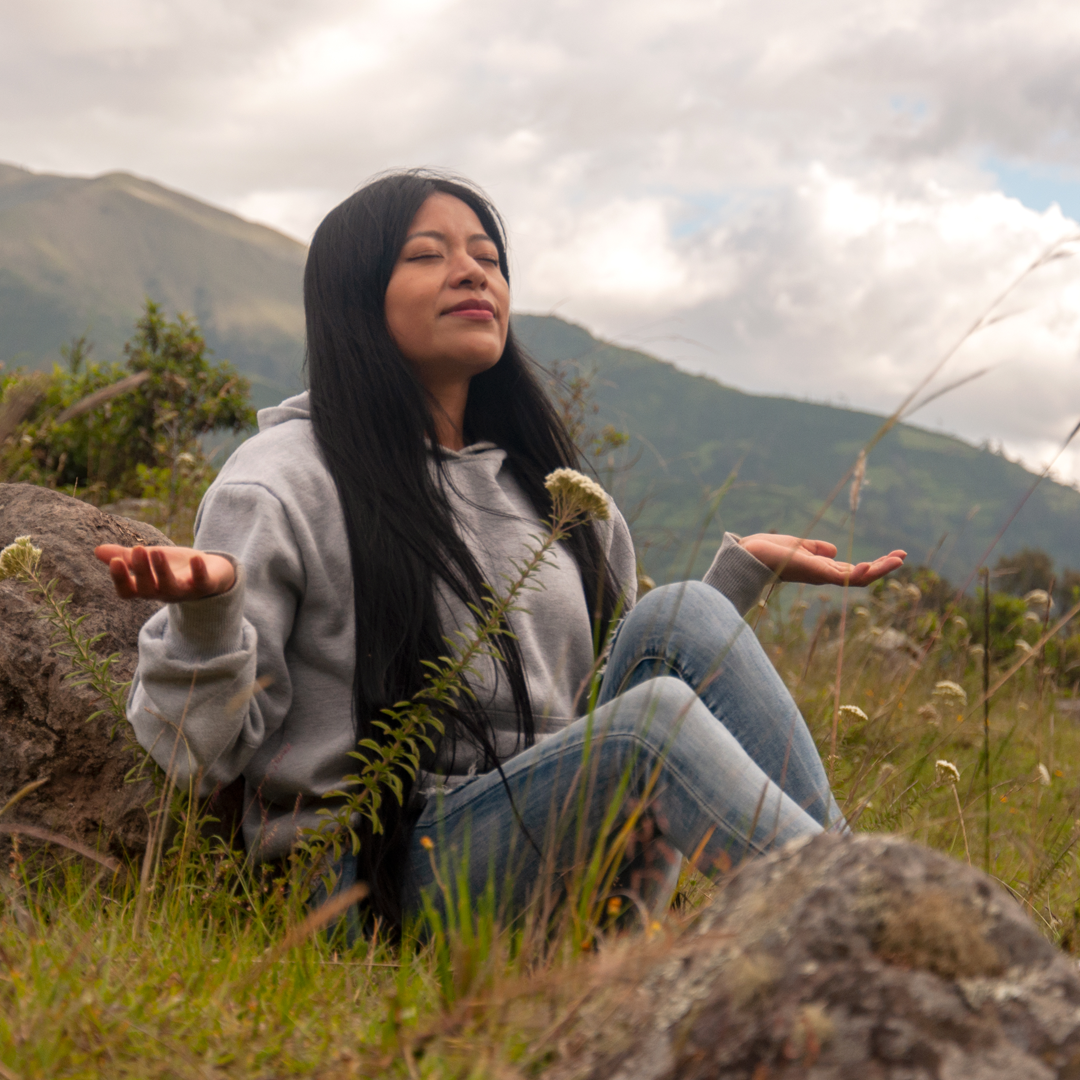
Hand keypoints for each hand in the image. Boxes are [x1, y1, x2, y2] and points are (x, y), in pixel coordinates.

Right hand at [94, 544, 235, 601]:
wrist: (212, 572)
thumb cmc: (175, 567)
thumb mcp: (150, 559)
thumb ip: (127, 556)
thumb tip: (97, 550)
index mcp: (148, 588)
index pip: (127, 592)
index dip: (120, 580)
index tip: (115, 562)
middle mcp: (164, 593)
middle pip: (147, 589)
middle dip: (142, 570)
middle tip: (138, 550)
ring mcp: (185, 591)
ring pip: (171, 587)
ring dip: (162, 571)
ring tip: (156, 551)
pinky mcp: (205, 586)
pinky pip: (202, 583)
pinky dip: (198, 572)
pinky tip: (195, 558)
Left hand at [738, 534, 905, 587]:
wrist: (745, 556)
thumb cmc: (766, 551)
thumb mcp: (797, 546)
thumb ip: (815, 549)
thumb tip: (832, 550)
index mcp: (820, 568)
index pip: (853, 570)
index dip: (874, 564)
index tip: (896, 554)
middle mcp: (823, 575)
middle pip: (859, 576)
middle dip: (882, 567)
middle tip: (902, 556)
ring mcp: (819, 575)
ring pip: (855, 579)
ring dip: (878, 570)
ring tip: (898, 560)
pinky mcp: (813, 572)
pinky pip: (838, 577)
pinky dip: (856, 574)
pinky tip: (870, 567)